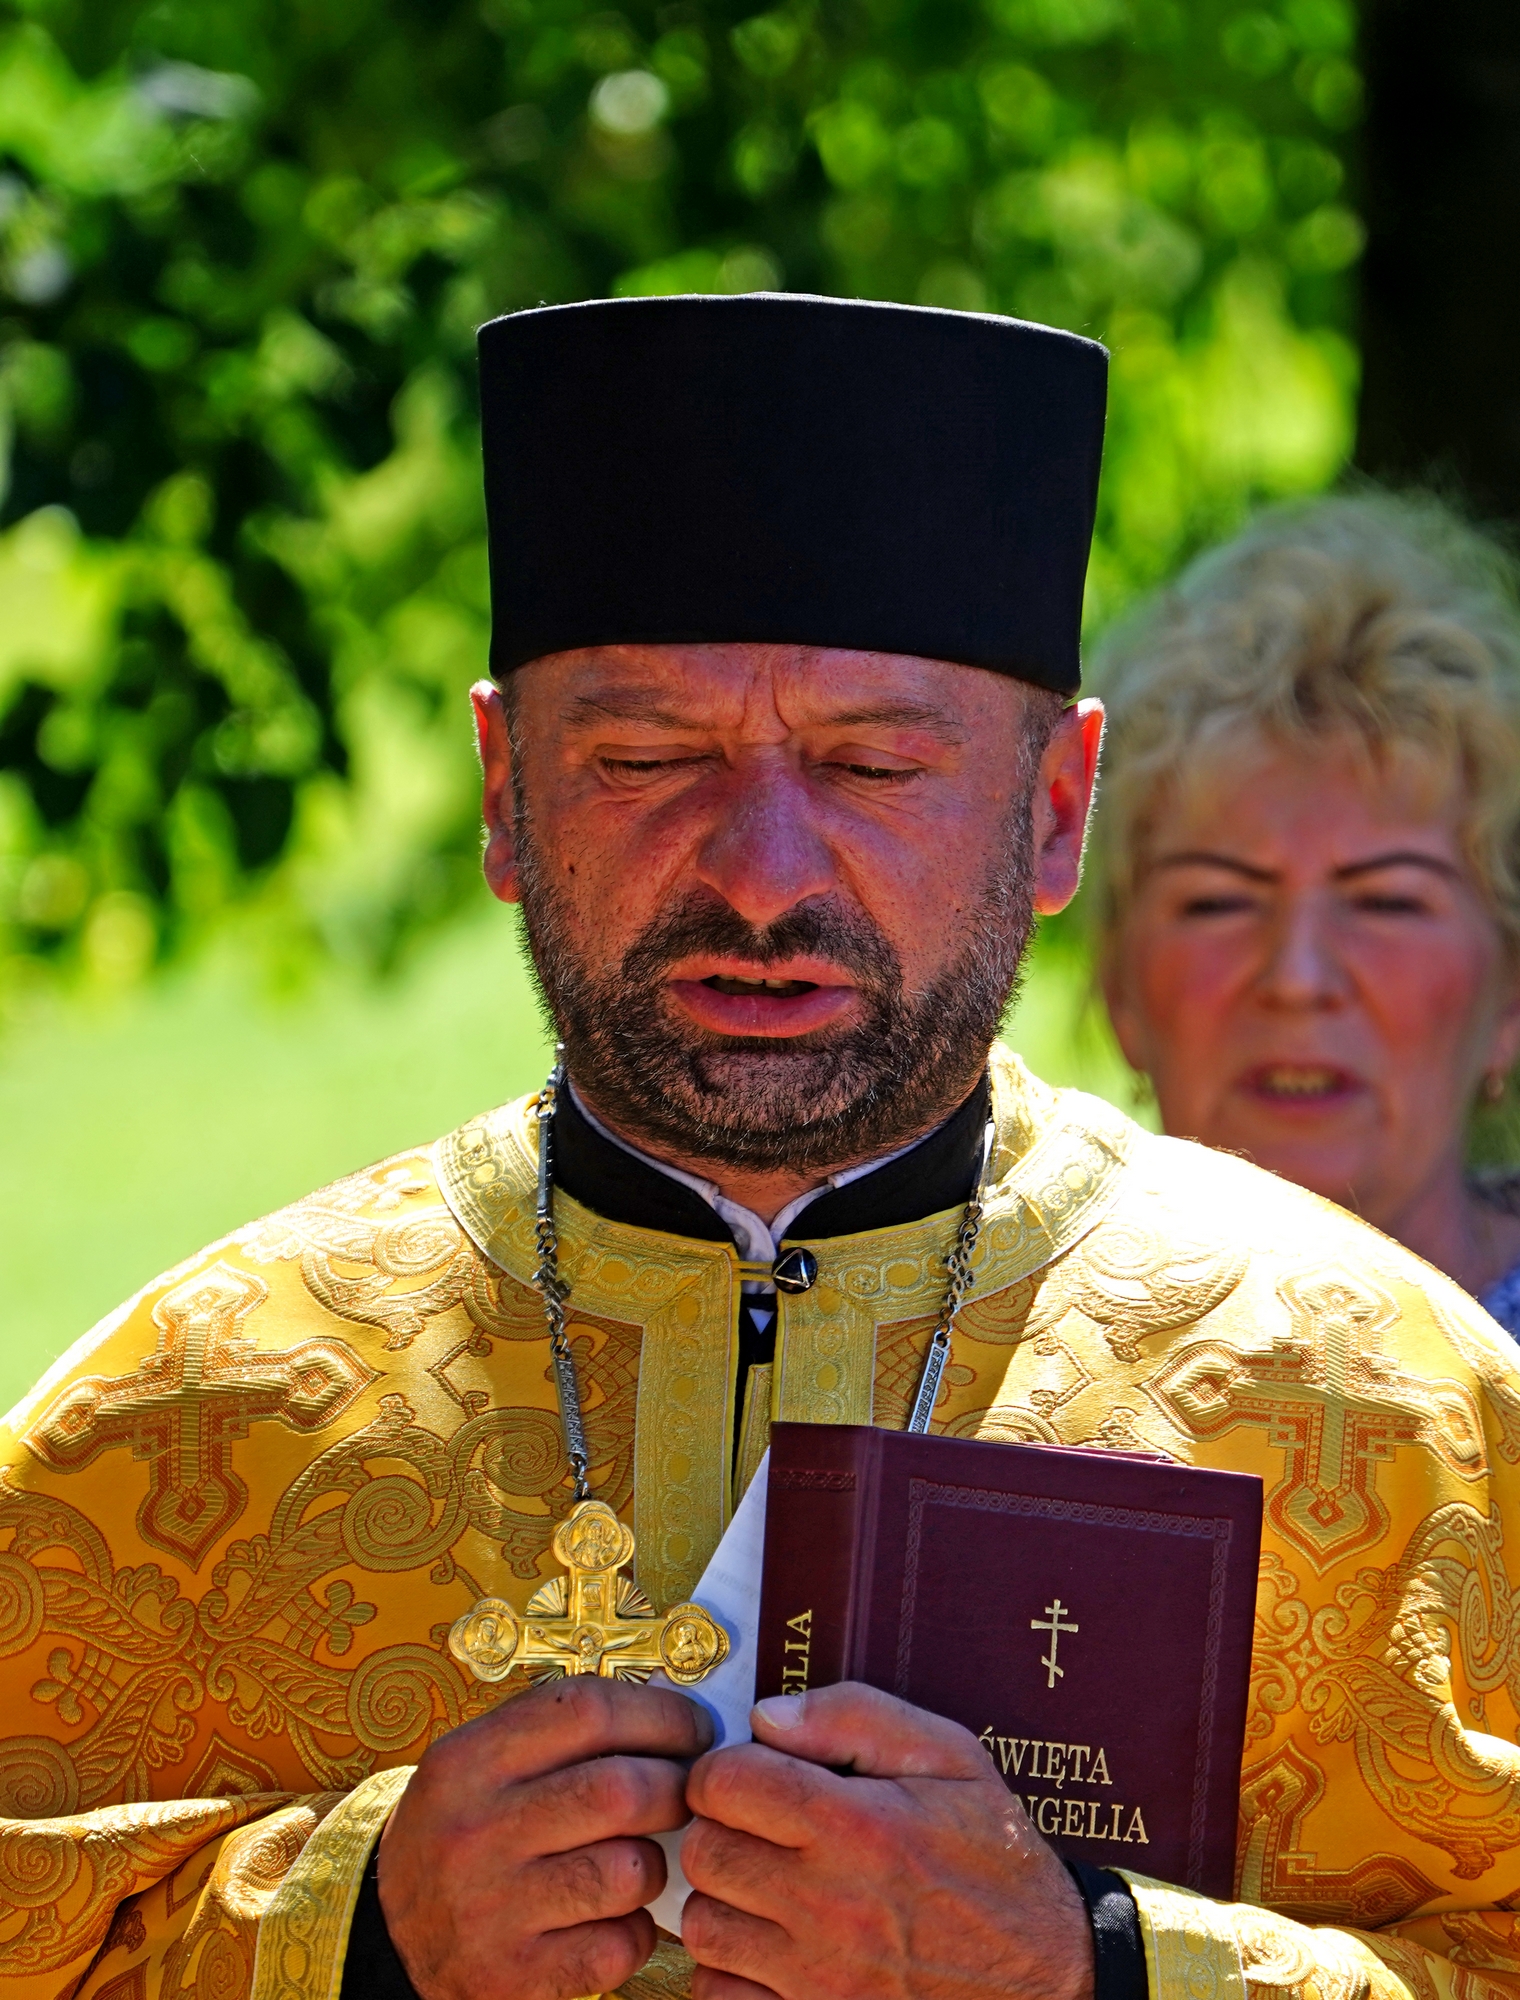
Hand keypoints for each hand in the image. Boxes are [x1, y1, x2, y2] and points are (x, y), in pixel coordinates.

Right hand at [378, 1676, 712, 1999]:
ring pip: (629, 1871)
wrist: (390, 1935)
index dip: (661, 1714)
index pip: (587, 1709)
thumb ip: (559, 1733)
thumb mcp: (482, 1764)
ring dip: (655, 1865)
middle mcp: (474, 1830)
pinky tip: (613, 1918)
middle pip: (620, 1790)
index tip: (695, 1729)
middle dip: (676, 1788)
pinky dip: (635, 1932)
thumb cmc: (464, 1832)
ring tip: (638, 1860)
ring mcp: (491, 1909)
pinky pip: (619, 1946)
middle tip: (686, 1794)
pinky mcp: (511, 1977)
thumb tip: (673, 1714)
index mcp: (469, 1759)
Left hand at [680, 1682, 1092, 1999]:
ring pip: (705, 1926)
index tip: (751, 1777)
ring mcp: (819, 1980)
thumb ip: (856, 1715)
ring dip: (724, 1900)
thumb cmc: (996, 1859)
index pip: (725, 1783)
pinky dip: (730, 1971)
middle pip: (705, 1852)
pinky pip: (719, 1995)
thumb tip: (767, 1718)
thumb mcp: (951, 1757)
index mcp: (858, 1826)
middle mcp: (830, 1905)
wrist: (1050, 1977)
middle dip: (720, 1829)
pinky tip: (770, 1948)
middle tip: (758, 1830)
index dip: (726, 1769)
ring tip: (767, 1887)